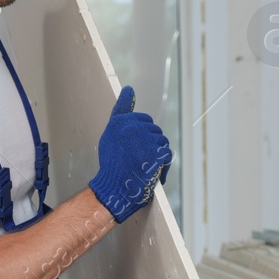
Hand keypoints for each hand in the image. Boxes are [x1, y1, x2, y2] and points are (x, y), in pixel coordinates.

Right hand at [88, 86, 172, 223]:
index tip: (133, 150)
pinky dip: (163, 166)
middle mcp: (131, 127)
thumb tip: (129, 89)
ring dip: (157, 155)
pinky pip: (167, 155)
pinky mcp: (156, 154)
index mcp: (119, 121)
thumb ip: (122, 111)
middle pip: (154, 130)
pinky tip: (152, 173)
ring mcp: (144, 140)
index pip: (143, 120)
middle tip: (138, 160)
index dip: (141, 137)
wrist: (114, 189)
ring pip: (162, 142)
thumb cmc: (113, 164)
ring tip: (144, 166)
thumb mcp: (111, 134)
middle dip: (150, 145)